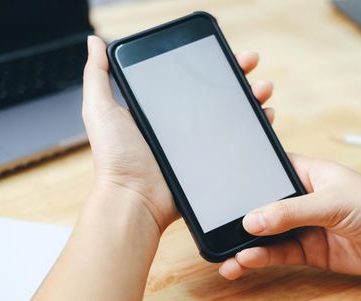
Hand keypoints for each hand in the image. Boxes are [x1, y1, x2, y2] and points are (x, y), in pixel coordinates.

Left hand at [82, 36, 275, 231]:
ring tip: (262, 88)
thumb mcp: (100, 110)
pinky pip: (237, 141)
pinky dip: (254, 127)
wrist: (135, 199)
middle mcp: (180, 123)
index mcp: (159, 108)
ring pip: (231, 114)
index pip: (190, 77)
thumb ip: (97, 76)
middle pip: (216, 92)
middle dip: (236, 75)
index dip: (209, 63)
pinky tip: (265, 116)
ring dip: (251, 97)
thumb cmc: (116, 158)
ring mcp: (197, 143)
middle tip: (249, 63)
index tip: (225, 50)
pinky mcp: (210, 160)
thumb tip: (95, 41)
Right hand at [219, 155, 360, 279]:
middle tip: (215, 227)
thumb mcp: (331, 202)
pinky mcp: (308, 250)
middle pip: (262, 206)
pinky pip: (279, 253)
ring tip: (226, 255)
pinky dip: (262, 258)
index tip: (219, 188)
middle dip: (240, 217)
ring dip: (246, 244)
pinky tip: (246, 261)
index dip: (243, 178)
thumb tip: (251, 220)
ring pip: (267, 234)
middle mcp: (300, 199)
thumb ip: (290, 211)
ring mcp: (303, 226)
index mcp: (306, 173)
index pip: (266, 171)